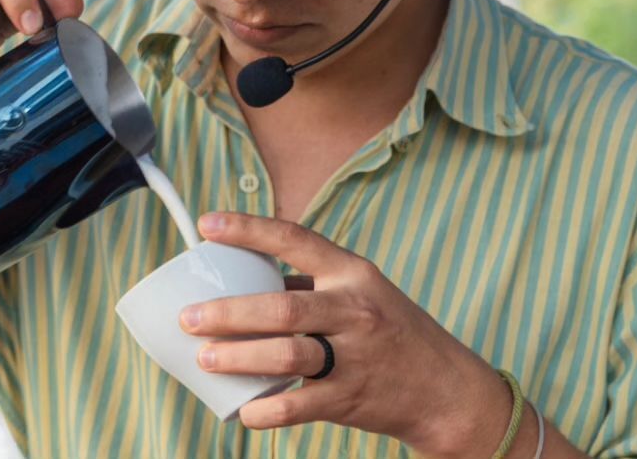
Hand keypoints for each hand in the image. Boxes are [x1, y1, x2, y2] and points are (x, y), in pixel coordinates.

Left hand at [179, 212, 514, 455]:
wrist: (446, 389)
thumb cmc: (394, 333)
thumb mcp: (364, 292)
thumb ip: (312, 284)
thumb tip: (248, 280)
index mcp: (352, 272)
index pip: (295, 239)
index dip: (248, 230)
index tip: (208, 226)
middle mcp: (354, 308)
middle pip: (281, 306)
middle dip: (228, 312)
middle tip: (190, 318)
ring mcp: (355, 354)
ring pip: (286, 353)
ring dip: (238, 357)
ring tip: (205, 358)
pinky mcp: (351, 398)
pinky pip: (299, 405)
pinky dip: (266, 409)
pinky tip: (243, 410)